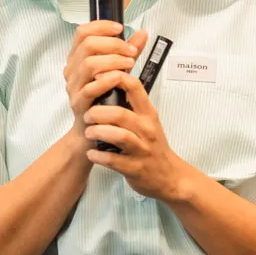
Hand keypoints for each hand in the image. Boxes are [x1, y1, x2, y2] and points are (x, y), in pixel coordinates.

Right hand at [63, 21, 147, 147]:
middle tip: (131, 51)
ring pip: (88, 64)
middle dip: (113, 44)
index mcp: (78, 59)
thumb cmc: (104, 101)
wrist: (92, 132)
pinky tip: (120, 78)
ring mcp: (73, 87)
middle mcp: (72, 70)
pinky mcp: (78, 104)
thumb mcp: (117, 71)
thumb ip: (127, 52)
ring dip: (112, 60)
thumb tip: (142, 34)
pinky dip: (106, 80)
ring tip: (129, 64)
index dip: (100, 26)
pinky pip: (89, 88)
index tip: (119, 28)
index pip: (82, 33)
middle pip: (87, 45)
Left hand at [83, 70, 185, 201]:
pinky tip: (91, 153)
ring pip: (119, 136)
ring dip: (97, 132)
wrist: (169, 176)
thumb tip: (107, 83)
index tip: (97, 78)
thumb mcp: (147, 120)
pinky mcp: (135, 168)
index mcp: (147, 113)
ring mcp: (142, 149)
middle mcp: (146, 129)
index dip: (114, 79)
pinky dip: (98, 156)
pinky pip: (113, 160)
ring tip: (87, 133)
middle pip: (120, 113)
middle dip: (97, 113)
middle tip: (86, 115)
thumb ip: (131, 105)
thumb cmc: (152, 145)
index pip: (134, 87)